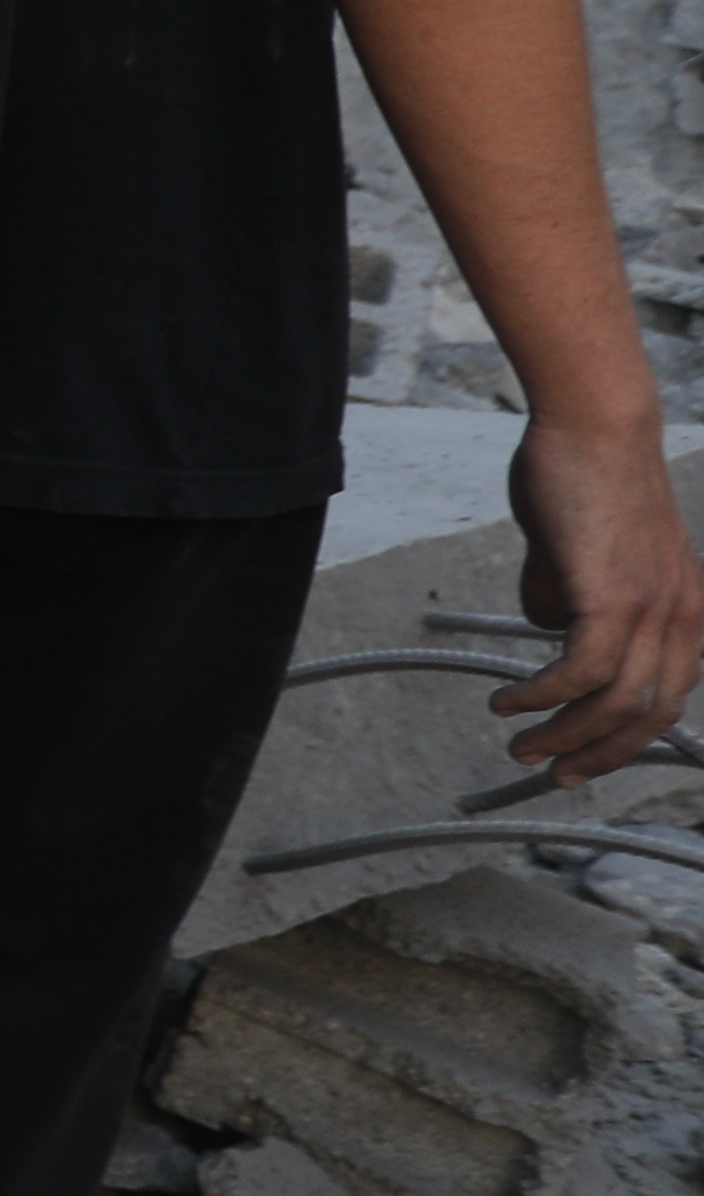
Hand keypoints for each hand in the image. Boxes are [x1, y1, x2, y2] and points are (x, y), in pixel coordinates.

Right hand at [495, 412, 703, 778]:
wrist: (595, 425)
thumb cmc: (585, 474)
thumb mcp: (582, 549)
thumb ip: (567, 590)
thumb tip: (546, 623)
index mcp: (688, 610)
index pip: (667, 697)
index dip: (623, 738)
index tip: (579, 758)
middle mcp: (684, 617)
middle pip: (649, 715)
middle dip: (596, 754)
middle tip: (547, 770)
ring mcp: (654, 608)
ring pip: (617, 704)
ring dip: (563, 734)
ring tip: (518, 743)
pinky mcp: (613, 597)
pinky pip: (581, 672)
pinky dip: (543, 697)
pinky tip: (510, 700)